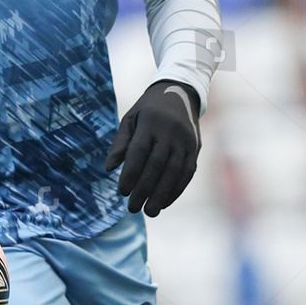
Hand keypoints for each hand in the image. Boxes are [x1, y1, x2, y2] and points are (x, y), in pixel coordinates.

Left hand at [105, 81, 200, 216]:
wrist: (180, 93)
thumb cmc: (147, 110)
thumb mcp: (130, 120)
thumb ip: (120, 144)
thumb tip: (109, 168)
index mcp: (150, 123)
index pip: (139, 152)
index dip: (131, 173)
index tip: (122, 192)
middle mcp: (170, 132)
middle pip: (157, 165)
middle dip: (144, 189)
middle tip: (132, 208)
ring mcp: (185, 140)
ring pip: (174, 172)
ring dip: (162, 194)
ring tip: (150, 211)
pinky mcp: (195, 148)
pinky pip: (187, 173)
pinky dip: (176, 190)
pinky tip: (165, 203)